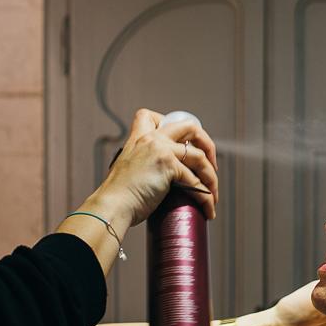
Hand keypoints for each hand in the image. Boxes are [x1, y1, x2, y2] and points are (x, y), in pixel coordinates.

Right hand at [91, 108, 218, 226]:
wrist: (112, 206)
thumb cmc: (119, 196)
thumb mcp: (128, 168)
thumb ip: (143, 163)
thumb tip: (163, 178)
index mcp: (139, 138)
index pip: (155, 117)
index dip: (175, 126)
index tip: (183, 143)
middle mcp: (151, 138)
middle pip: (190, 127)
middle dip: (208, 144)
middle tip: (211, 164)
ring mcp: (161, 150)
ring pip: (200, 156)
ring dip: (211, 177)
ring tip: (213, 193)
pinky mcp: (169, 166)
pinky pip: (196, 181)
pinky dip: (206, 196)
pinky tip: (208, 208)